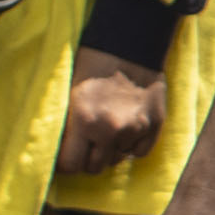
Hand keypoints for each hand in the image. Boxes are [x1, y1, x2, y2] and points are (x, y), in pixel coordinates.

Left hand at [57, 47, 166, 173]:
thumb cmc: (92, 67)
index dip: (65, 165)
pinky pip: (139, 152)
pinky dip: (132, 145)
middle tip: (87, 146)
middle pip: (94, 168)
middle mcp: (109, 129)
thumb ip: (66, 126)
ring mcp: (135, 129)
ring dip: (110, 150)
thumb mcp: (69, 95)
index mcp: (83, 121)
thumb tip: (60, 153)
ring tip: (108, 129)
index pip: (70, 165)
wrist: (129, 46)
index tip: (66, 159)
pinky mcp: (155, 125)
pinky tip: (127, 129)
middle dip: (88, 159)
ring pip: (117, 160)